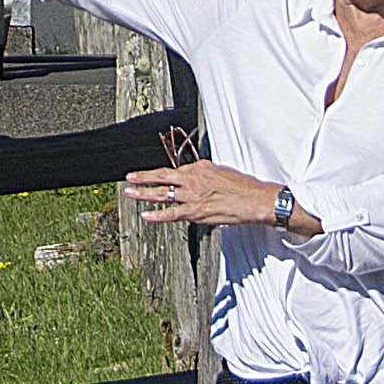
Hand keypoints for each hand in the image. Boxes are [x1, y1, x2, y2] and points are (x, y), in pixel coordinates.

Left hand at [121, 161, 280, 228]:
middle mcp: (193, 179)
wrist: (254, 199)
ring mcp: (193, 196)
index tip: (150, 175)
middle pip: (162, 176)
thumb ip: (205, 175)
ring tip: (130, 193)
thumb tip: (196, 177)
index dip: (160, 174)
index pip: (175, 170)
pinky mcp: (196, 212)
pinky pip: (172, 214)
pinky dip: (157, 215)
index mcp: (199, 168)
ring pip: (163, 193)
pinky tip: (145, 215)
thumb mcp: (221, 172)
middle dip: (143, 177)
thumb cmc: (243, 187)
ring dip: (144, 193)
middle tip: (129, 177)